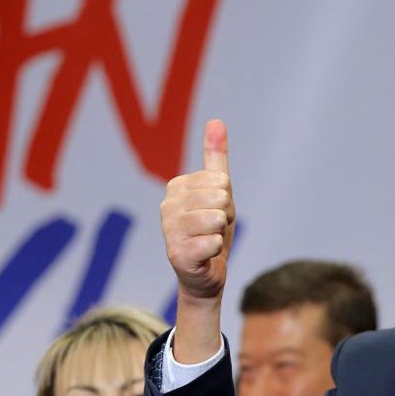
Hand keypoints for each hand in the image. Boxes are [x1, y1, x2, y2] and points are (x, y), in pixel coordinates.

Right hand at [161, 119, 235, 302]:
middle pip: (221, 198)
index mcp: (176, 186)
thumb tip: (216, 121)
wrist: (205, 275)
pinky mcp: (177, 254)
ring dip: (222, 234)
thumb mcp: (218, 192)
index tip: (216, 213)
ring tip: (210, 241)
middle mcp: (167, 206)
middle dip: (226, 217)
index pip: (221, 180)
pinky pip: (213, 242)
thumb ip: (215, 157)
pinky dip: (216, 250)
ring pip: (217, 219)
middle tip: (215, 230)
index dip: (227, 200)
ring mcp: (169, 230)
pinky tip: (206, 256)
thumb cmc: (211, 231)